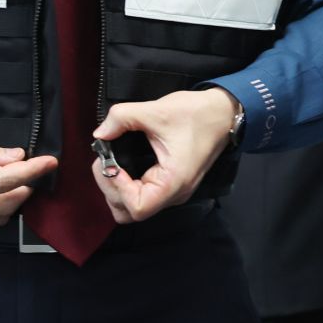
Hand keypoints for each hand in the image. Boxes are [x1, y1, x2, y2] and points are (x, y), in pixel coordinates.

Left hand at [90, 88, 236, 222]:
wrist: (222, 112)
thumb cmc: (195, 113)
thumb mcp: (156, 109)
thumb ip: (122, 118)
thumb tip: (99, 133)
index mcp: (173, 182)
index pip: (137, 208)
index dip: (117, 188)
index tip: (111, 162)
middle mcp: (174, 194)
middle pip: (130, 213)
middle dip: (111, 188)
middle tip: (105, 159)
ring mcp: (173, 191)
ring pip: (135, 207)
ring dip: (117, 189)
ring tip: (112, 161)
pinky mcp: (171, 184)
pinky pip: (143, 195)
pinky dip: (127, 185)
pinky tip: (123, 164)